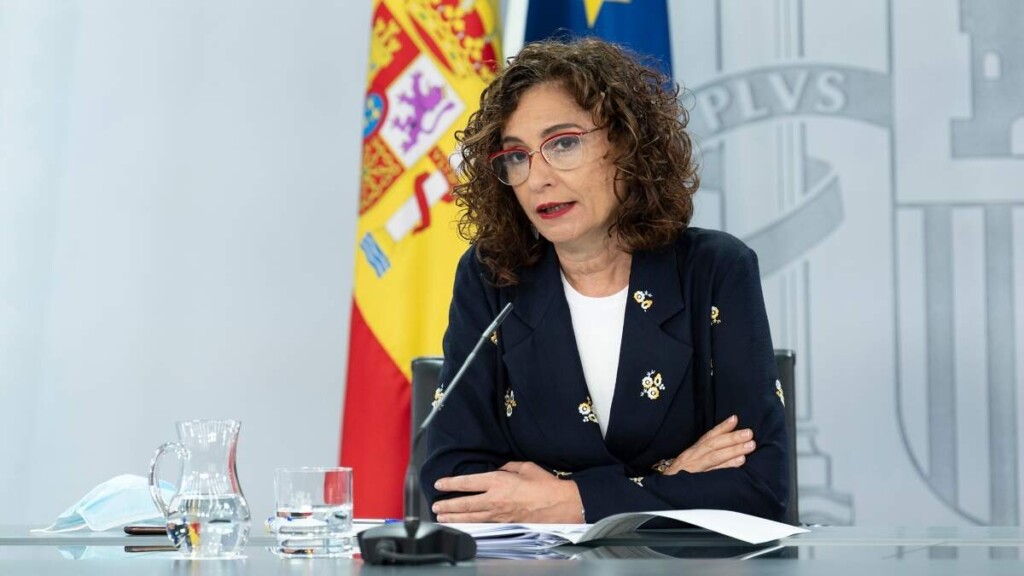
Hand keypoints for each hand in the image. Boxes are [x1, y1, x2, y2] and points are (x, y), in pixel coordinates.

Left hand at [432, 461, 583, 522]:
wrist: (560, 505)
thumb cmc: (545, 485)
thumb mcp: (525, 467)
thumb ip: (508, 466)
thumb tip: (499, 468)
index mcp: (499, 481)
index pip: (468, 482)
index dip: (452, 483)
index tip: (440, 484)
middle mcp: (495, 499)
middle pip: (465, 503)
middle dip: (448, 504)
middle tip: (435, 505)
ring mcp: (499, 514)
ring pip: (471, 517)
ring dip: (454, 517)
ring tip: (441, 517)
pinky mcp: (506, 524)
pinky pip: (483, 525)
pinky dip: (470, 526)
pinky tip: (463, 526)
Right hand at [663, 415, 754, 474]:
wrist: (662, 490)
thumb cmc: (680, 476)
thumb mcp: (690, 461)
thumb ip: (705, 453)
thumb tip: (725, 444)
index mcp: (692, 452)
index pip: (708, 437)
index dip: (722, 427)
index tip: (735, 419)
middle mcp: (692, 457)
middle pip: (713, 445)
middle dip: (732, 438)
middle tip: (749, 433)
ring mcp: (694, 469)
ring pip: (714, 457)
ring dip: (733, 450)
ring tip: (749, 445)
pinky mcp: (696, 481)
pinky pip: (714, 472)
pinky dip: (727, 466)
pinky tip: (740, 462)